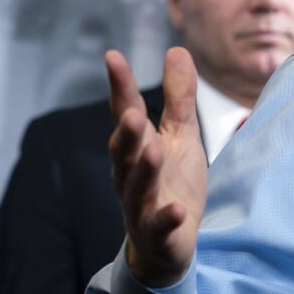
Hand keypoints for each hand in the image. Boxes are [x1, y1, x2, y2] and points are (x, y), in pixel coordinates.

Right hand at [106, 48, 205, 287]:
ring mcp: (142, 205)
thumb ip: (179, 97)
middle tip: (132, 114)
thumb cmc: (171, 182)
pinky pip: (159, 225)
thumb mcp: (180, 136)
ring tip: (153, 150)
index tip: (113, 56)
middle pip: (124, 152)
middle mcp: (131, 174)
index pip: (126, 112)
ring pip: (137, 187)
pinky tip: (177, 210)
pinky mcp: (158, 233)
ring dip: (144, 170)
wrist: (166, 244)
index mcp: (136, 147)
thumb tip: (176, 49)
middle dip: (127, 134)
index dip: (120, 87)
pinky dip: (167, 217)